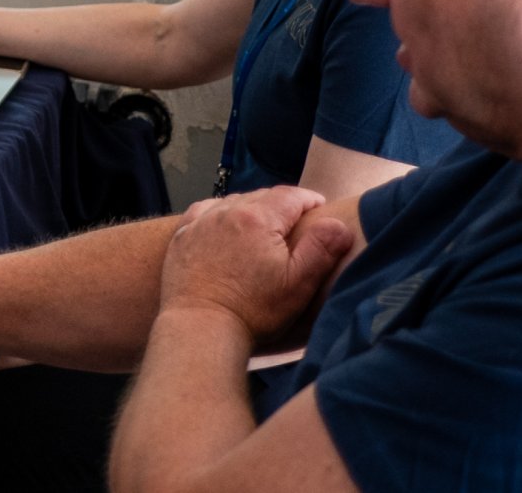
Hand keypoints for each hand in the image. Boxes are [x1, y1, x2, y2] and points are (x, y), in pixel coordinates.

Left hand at [158, 188, 353, 344]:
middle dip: (282, 204)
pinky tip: (227, 225)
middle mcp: (226, 211)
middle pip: (262, 196)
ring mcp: (201, 222)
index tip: (319, 206)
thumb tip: (339, 224)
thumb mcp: (298, 284)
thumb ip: (321, 250)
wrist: (201, 325)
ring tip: (266, 225)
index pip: (290, 195)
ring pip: (233, 202)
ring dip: (252, 208)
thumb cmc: (254, 309)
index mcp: (258, 218)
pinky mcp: (183, 235)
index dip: (309, 199)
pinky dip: (221, 214)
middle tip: (297, 219)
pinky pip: (206, 212)